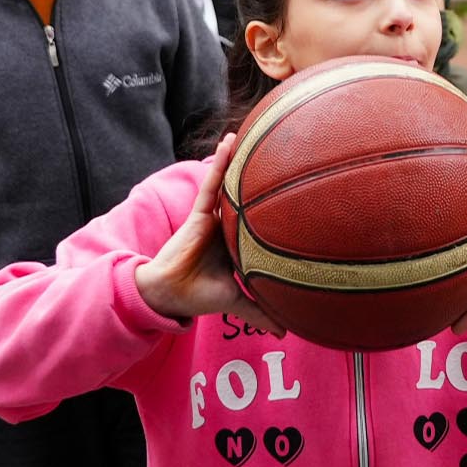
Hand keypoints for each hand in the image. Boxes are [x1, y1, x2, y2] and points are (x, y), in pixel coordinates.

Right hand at [134, 134, 279, 332]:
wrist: (171, 294)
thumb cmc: (200, 294)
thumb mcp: (237, 300)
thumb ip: (259, 311)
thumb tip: (286, 332)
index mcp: (236, 241)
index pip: (258, 218)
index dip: (273, 204)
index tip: (296, 190)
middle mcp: (227, 225)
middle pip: (246, 195)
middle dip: (258, 173)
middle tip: (281, 150)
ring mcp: (213, 217)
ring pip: (231, 184)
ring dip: (239, 160)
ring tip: (253, 134)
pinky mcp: (199, 213)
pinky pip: (212, 184)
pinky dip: (220, 164)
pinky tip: (229, 143)